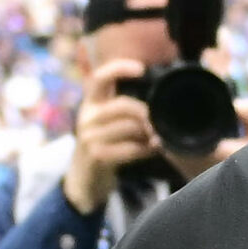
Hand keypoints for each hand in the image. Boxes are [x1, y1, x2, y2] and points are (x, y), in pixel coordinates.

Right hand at [64, 58, 162, 214]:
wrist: (85, 180)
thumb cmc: (107, 146)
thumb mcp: (110, 123)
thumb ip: (127, 109)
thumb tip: (160, 95)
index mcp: (91, 103)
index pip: (99, 77)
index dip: (118, 68)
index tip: (141, 68)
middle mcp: (87, 116)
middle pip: (123, 105)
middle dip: (147, 112)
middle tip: (161, 121)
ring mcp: (89, 137)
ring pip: (129, 127)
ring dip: (151, 133)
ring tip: (160, 138)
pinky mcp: (97, 156)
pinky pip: (129, 149)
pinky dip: (147, 149)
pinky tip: (153, 149)